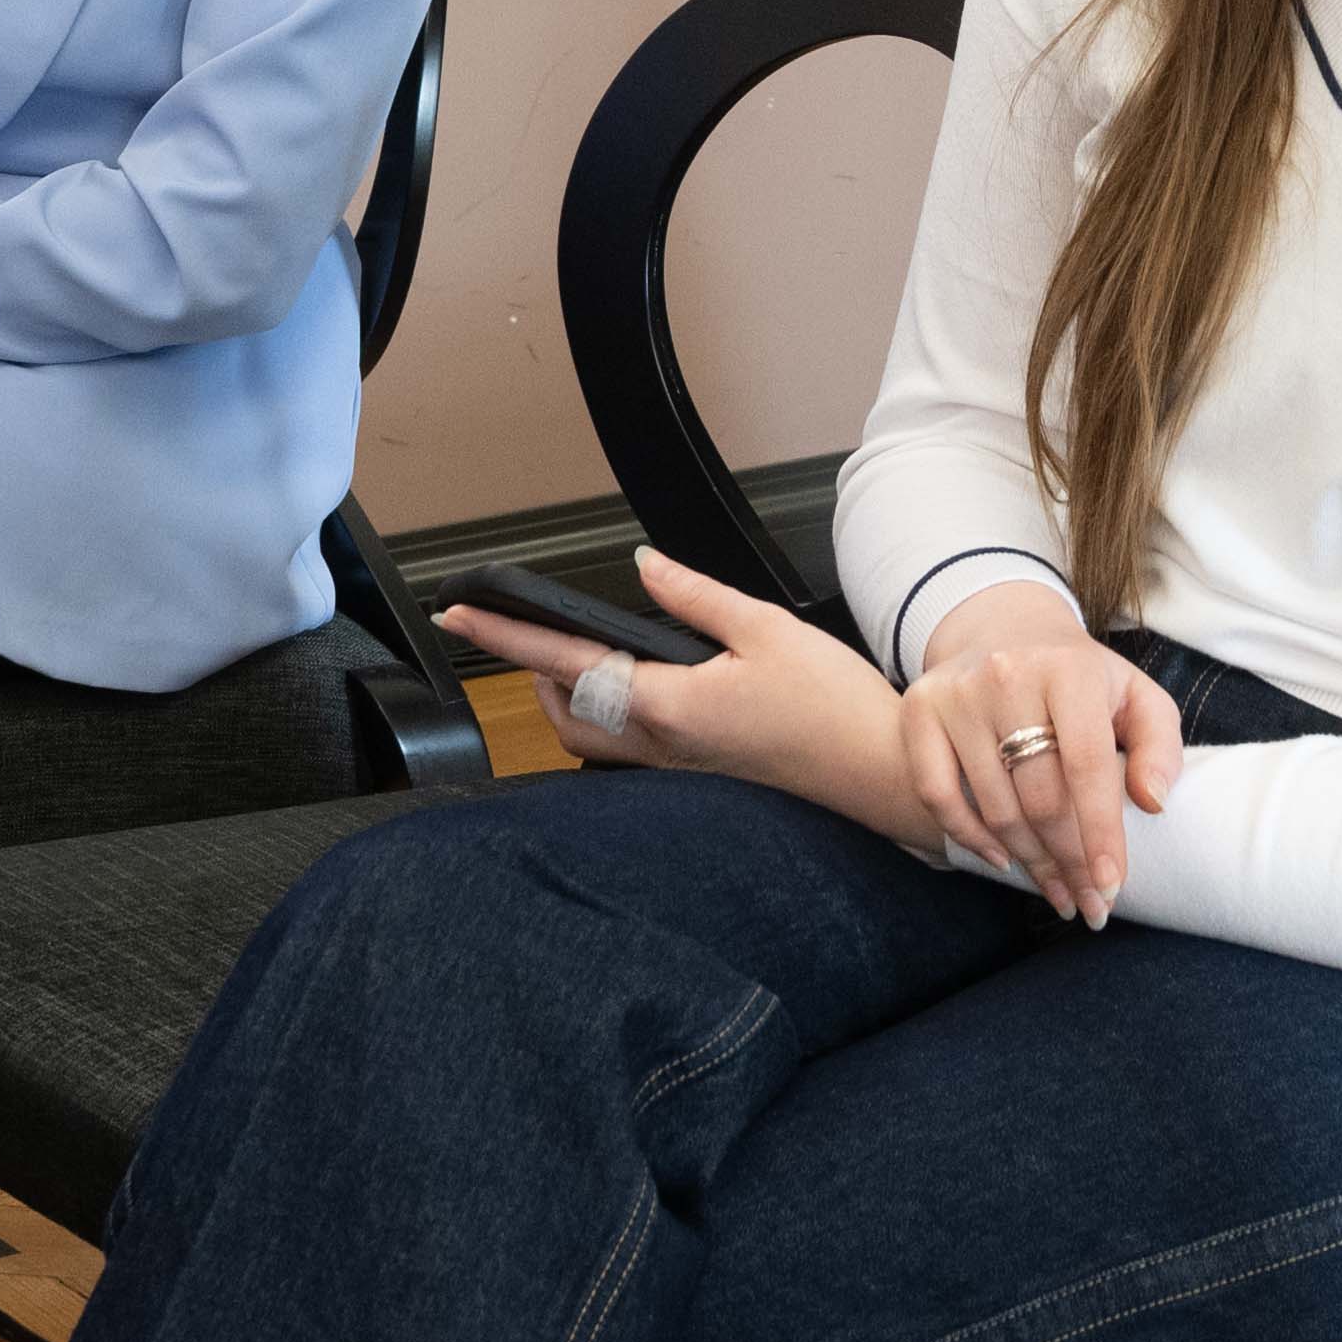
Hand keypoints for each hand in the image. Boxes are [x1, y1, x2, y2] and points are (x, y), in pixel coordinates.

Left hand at [448, 546, 958, 856]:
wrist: (880, 773)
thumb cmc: (834, 710)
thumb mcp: (765, 629)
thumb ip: (694, 596)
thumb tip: (644, 564)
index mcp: (668, 704)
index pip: (563, 662)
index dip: (505, 635)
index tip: (461, 615)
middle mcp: (661, 745)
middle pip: (563, 710)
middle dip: (533, 669)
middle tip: (516, 628)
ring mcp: (677, 768)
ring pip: (590, 737)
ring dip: (568, 696)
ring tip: (571, 656)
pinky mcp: (699, 777)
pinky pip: (627, 750)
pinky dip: (609, 718)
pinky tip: (637, 693)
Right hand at [891, 575, 1180, 925]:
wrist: (1005, 627)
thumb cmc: (1081, 679)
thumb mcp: (1135, 697)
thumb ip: (1160, 746)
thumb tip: (1152, 801)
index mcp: (1069, 669)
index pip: (1087, 766)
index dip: (1101, 834)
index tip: (1112, 887)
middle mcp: (1006, 675)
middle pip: (1041, 798)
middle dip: (1071, 862)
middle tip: (1090, 901)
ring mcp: (957, 694)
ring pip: (996, 808)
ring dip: (1031, 862)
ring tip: (1058, 890)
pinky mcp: (920, 710)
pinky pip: (939, 797)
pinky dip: (972, 838)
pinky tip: (1005, 859)